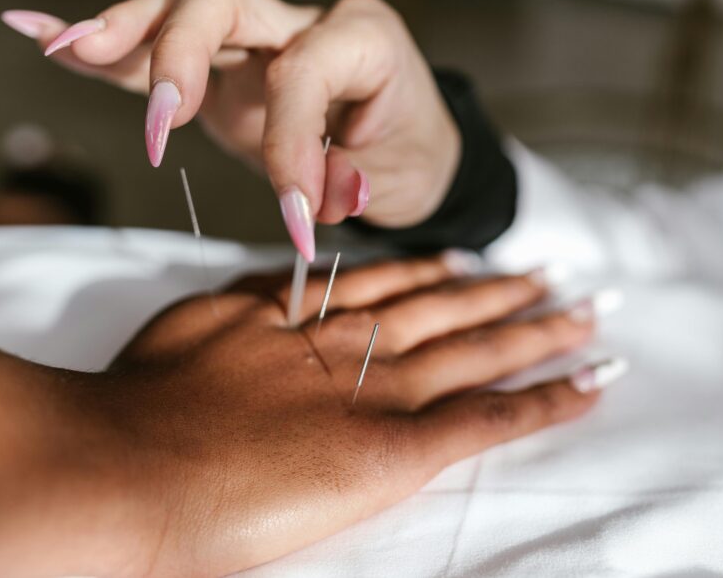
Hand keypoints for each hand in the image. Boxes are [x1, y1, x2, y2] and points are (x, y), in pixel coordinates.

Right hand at [0, 256, 610, 576]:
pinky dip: (548, 397)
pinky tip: (591, 381)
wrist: (131, 462)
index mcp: (304, 317)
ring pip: (482, 348)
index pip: (391, 284)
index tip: (467, 259)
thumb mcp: (189, 330)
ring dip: (539, 328)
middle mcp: (353, 343)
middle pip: (449, 307)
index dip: (436, 270)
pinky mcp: (400, 446)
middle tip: (552, 273)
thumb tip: (271, 290)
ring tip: (586, 309)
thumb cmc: (140, 407)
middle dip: (503, 289)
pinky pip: (492, 416)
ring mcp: (382, 391)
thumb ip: (242, 308)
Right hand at [2, 0, 461, 259]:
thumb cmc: (404, 148)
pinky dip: (105, 47)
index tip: (296, 215)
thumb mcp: (401, 170)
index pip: (302, 73)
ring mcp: (254, 38)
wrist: (407, 142)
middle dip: (180, 56)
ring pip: (176, 10)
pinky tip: (47, 39)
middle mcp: (299, 21)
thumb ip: (353, 179)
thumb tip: (316, 198)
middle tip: (164, 127)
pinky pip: (158, 48)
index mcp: (360, 35)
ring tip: (67, 50)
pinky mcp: (221, 68)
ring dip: (121, 34)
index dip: (292, 144)